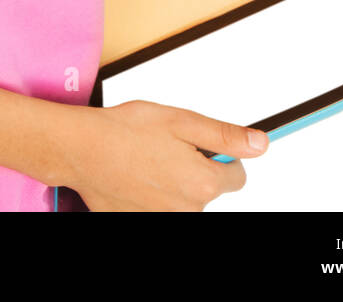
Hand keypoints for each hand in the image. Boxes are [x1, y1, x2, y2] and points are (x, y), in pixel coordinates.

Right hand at [62, 99, 268, 211]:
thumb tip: (260, 144)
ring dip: (172, 179)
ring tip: (146, 157)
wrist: (82, 149)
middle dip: (194, 166)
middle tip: (166, 144)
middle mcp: (188, 210)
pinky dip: (151, 191)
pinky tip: (135, 173)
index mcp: (204, 184)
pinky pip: (158, 206)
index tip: (200, 143)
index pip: (237, 176)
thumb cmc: (127, 131)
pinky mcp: (141, 221)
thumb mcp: (182, 121)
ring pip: (183, 197)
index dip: (221, 154)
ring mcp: (163, 219)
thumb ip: (226, 136)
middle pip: (208, 188)